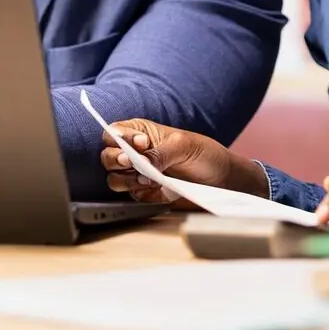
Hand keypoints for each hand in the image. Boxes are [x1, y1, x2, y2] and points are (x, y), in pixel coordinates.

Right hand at [99, 120, 267, 203]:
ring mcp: (138, 174)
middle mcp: (134, 153)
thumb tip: (141, 164)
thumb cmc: (202, 153)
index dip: (120, 138)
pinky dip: (144, 195)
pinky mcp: (145, 193)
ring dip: (128, 181)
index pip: (113, 133)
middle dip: (117, 161)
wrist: (220, 179)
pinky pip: (133, 197)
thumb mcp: (183, 146)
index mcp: (139, 132)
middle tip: (134, 164)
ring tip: (149, 180)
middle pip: (107, 157)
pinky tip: (161, 191)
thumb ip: (160, 153)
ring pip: (114, 179)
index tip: (141, 144)